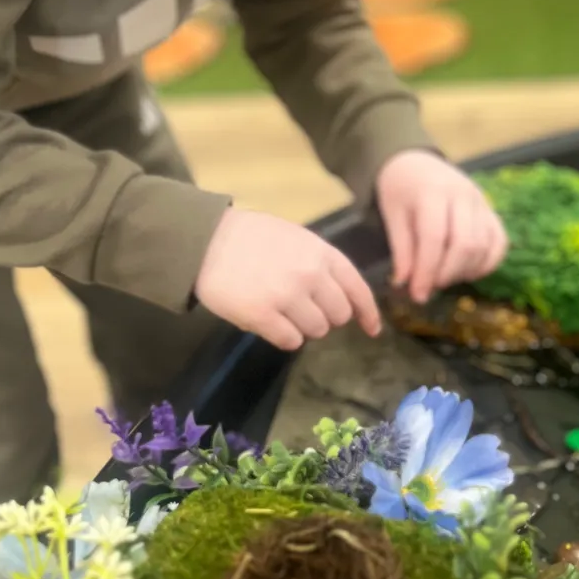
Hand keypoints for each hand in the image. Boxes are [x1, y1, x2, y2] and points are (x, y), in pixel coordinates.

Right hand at [194, 207, 379, 350]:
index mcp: (321, 252)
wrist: (206, 240)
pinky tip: (270, 322)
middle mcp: (310, 274)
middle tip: (305, 310)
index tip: (372, 329)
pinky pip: (290, 341)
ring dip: (303, 327)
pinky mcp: (263, 315)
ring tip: (283, 312)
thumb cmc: (251, 237)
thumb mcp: (296, 238)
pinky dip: (284, 337)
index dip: (367, 312)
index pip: (357, 288)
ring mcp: (287, 296)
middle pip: (338, 315)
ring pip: (316, 330)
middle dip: (327, 317)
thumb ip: (320, 262)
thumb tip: (340, 295)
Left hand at [376, 150, 507, 303]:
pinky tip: (466, 272)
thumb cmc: (401, 190)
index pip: (435, 237)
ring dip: (464, 271)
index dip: (427, 270)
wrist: (418, 162)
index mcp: (433, 192)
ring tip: (442, 278)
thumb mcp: (392, 215)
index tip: (416, 294)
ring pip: (483, 246)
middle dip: (447, 274)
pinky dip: (487, 263)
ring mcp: (482, 202)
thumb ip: (401, 249)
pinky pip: (499, 242)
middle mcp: (463, 195)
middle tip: (429, 287)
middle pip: (465, 244)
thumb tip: (404, 284)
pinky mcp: (491, 211)